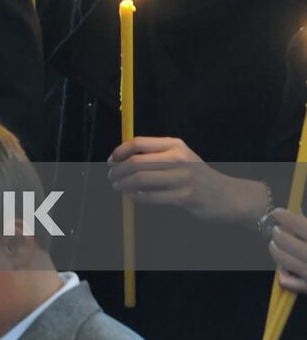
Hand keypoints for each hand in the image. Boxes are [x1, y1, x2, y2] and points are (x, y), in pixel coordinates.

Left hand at [108, 136, 265, 224]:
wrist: (229, 196)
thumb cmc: (198, 177)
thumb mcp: (182, 157)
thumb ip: (157, 155)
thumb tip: (122, 158)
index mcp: (175, 145)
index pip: (139, 142)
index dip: (119, 151)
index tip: (111, 161)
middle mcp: (179, 158)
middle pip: (136, 161)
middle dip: (118, 170)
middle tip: (111, 177)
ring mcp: (184, 178)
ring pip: (141, 179)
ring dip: (124, 184)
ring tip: (118, 187)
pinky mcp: (186, 197)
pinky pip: (152, 197)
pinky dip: (137, 197)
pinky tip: (133, 196)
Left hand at [270, 209, 306, 293]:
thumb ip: (306, 226)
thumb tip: (295, 210)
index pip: (301, 226)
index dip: (288, 217)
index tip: (278, 213)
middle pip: (287, 242)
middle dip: (279, 235)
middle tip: (276, 231)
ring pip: (284, 261)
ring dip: (276, 252)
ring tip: (276, 246)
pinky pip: (288, 283)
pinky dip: (283, 275)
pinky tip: (284, 269)